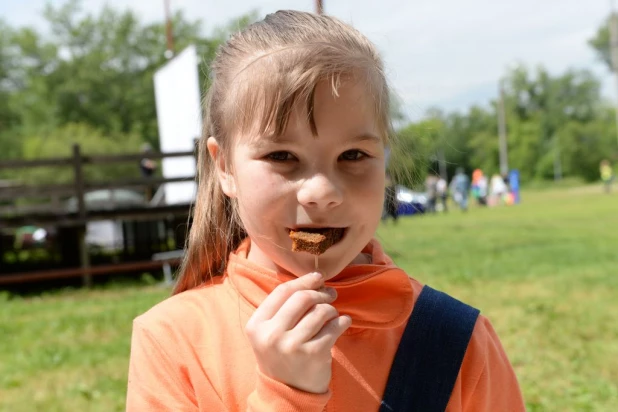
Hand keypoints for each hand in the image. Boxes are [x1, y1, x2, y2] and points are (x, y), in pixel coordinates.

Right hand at [245, 272, 351, 393]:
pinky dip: (342, 321)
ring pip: (320, 311)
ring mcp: (292, 345)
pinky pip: (334, 327)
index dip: (303, 281)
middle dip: (320, 292)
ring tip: (332, 314)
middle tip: (330, 294)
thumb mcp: (269, 332)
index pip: (282, 291)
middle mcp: (271, 335)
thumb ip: (283, 307)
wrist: (288, 393)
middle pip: (302, 298)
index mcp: (257, 325)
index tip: (317, 277)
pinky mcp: (314, 354)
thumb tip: (314, 279)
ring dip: (331, 309)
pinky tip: (342, 323)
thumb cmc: (281, 355)